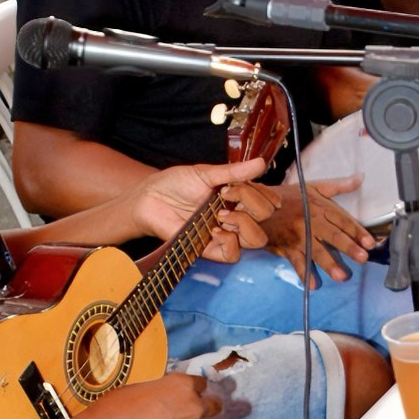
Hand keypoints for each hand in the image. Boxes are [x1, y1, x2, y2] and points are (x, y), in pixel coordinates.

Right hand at [82, 370, 222, 418]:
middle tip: (186, 412)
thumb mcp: (143, 387)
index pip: (202, 383)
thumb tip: (169, 396)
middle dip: (204, 407)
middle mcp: (193, 408)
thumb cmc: (117, 407)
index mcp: (183, 386)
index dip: (192, 388)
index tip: (185, 393)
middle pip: (212, 406)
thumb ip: (165, 391)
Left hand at [130, 157, 275, 262]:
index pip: (268, 201)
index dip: (264, 193)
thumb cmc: (175, 184)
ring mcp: (225, 233)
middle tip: (227, 193)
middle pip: (266, 218)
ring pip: (256, 239)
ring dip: (245, 223)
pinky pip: (233, 255)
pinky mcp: (210, 249)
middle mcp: (236, 216)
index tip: (242, 182)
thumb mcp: (206, 173)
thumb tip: (261, 163)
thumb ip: (234, 172)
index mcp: (239, 197)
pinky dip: (230, 241)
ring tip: (222, 213)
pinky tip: (215, 230)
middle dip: (253, 203)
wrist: (150, 199)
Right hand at [262, 180, 373, 286]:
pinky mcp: (286, 247)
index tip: (371, 243)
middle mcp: (310, 221)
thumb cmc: (288, 197)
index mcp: (319, 206)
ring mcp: (298, 236)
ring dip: (329, 264)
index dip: (357, 231)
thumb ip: (339, 185)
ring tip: (342, 276)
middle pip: (332, 236)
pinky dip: (304, 273)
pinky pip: (296, 262)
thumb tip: (361, 178)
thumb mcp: (313, 187)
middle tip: (363, 258)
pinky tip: (313, 285)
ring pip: (316, 251)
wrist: (255, 205)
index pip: (342, 220)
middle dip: (348, 247)